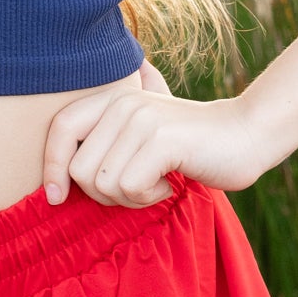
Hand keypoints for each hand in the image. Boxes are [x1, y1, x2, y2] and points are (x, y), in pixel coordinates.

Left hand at [41, 69, 264, 210]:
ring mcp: (143, 120)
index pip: (61, 129)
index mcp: (113, 98)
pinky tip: (168, 184)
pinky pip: (130, 187)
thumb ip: (109, 137)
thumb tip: (58, 175)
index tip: (56, 198)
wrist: (246, 135)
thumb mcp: (144, 132)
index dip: (51, 166)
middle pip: (80, 169)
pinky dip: (148, 198)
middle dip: (102, 195)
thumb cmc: (190, 146)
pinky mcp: (162, 140)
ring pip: (103, 184)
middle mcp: (124, 103)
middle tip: (135, 188)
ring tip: (155, 183)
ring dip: (130, 198)